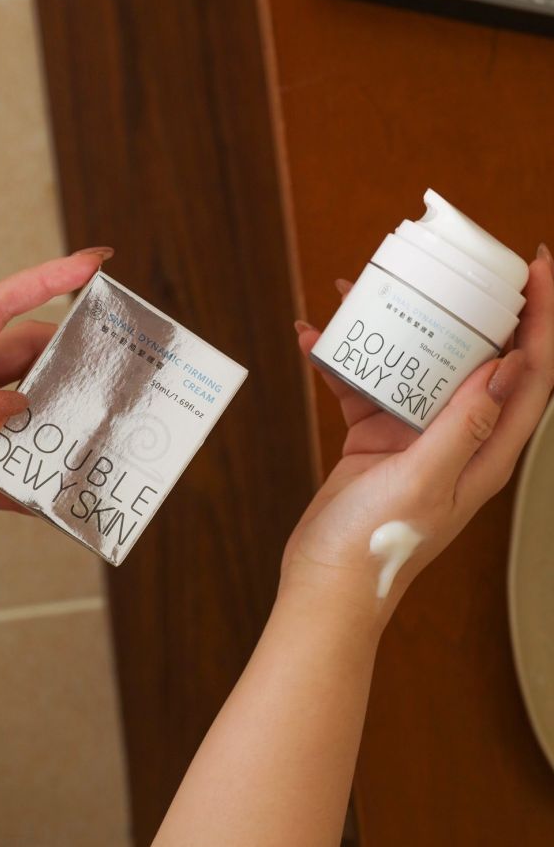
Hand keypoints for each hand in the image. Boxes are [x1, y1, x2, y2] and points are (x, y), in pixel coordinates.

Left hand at [0, 248, 112, 514]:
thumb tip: (9, 405)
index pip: (4, 303)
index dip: (50, 278)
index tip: (95, 262)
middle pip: (33, 359)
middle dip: (73, 364)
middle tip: (114, 374)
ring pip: (33, 418)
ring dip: (62, 432)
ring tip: (96, 442)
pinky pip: (16, 478)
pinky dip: (37, 492)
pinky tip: (57, 501)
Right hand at [282, 247, 553, 621]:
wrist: (326, 580)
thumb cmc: (377, 546)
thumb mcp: (423, 482)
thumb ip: (463, 426)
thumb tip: (503, 367)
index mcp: (485, 452)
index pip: (532, 375)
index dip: (544, 321)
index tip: (537, 270)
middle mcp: (459, 439)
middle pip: (479, 358)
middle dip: (469, 308)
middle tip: (452, 266)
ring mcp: (418, 436)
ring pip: (419, 365)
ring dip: (397, 328)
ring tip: (369, 290)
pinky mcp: (378, 437)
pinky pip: (367, 386)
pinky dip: (345, 361)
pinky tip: (316, 340)